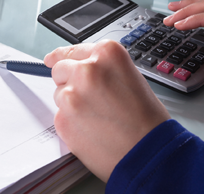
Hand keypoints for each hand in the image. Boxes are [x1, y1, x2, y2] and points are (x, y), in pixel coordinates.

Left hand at [44, 40, 169, 180]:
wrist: (149, 152)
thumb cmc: (147, 119)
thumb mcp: (130, 77)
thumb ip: (103, 68)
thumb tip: (78, 66)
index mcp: (106, 54)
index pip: (73, 50)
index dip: (64, 57)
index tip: (53, 58)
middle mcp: (87, 70)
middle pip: (60, 69)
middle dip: (69, 81)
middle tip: (90, 99)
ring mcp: (72, 95)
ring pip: (59, 94)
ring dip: (72, 104)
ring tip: (98, 117)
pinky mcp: (63, 119)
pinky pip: (60, 116)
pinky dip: (71, 123)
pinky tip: (92, 130)